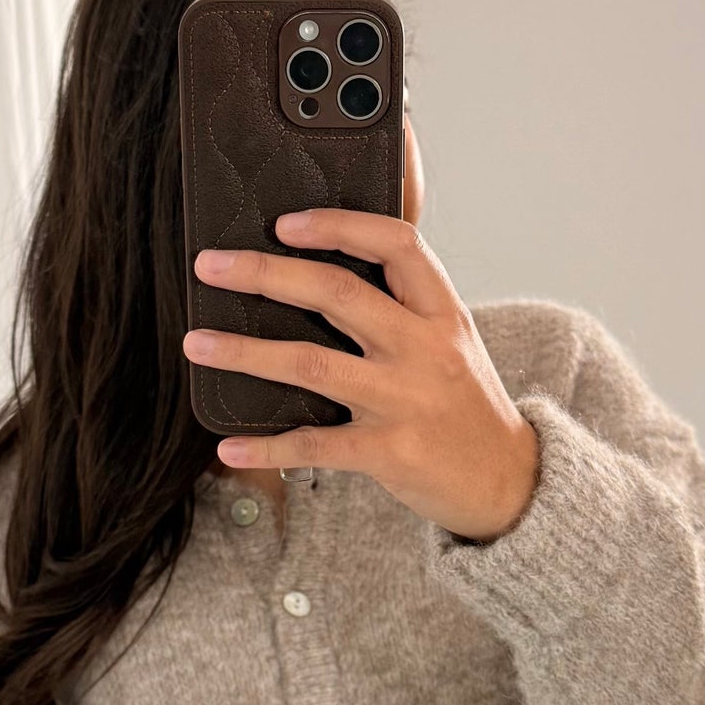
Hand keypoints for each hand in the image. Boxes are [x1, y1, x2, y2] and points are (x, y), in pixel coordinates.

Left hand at [182, 210, 540, 540]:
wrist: (508, 481)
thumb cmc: (464, 402)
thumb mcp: (451, 339)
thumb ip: (401, 305)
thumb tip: (318, 268)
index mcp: (441, 311)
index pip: (396, 245)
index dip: (339, 226)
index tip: (285, 223)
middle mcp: (426, 348)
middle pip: (337, 293)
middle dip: (265, 274)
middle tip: (210, 266)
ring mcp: (406, 400)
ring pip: (312, 364)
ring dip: (245, 352)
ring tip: (197, 343)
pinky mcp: (389, 452)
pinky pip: (314, 445)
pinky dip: (266, 445)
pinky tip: (228, 447)